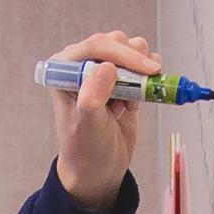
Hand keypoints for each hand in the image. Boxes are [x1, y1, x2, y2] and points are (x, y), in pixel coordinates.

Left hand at [47, 29, 157, 212]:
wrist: (99, 171)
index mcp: (64, 70)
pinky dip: (149, 78)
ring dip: (143, 66)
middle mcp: (82, 66)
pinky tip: (139, 100)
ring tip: (136, 95)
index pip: (95, 46)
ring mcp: (103, 72)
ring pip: (131, 49)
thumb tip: (106, 68)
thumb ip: (93, 97)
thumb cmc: (85, 150)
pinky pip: (142, 66)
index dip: (122, 54)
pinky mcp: (122, 81)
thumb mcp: (88, 125)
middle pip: (115, 42)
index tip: (146, 69)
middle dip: (135, 59)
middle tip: (148, 79)